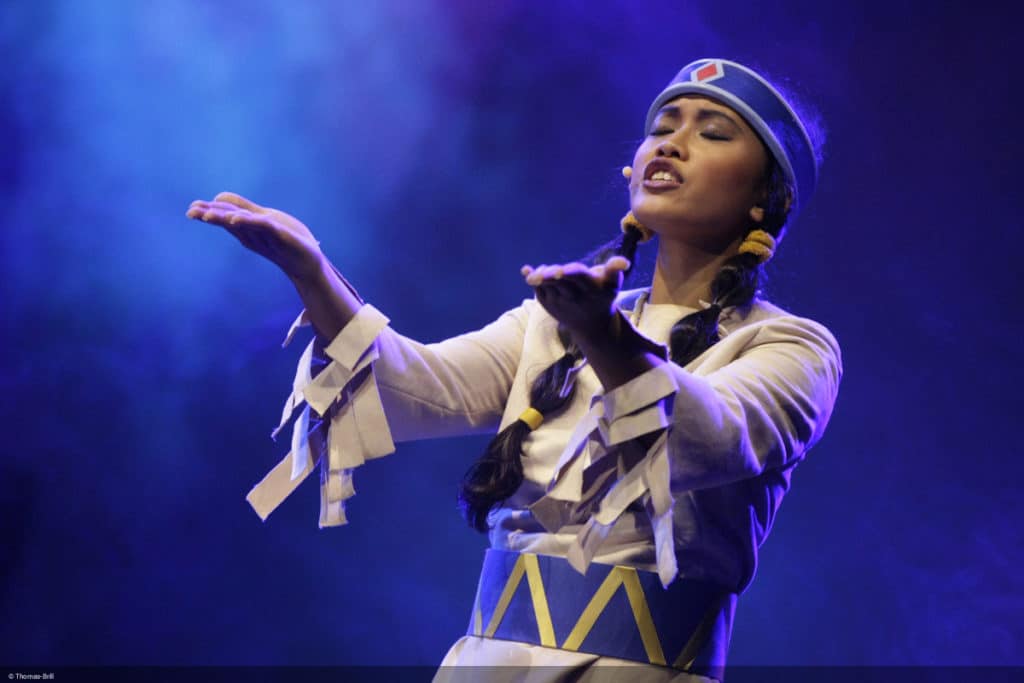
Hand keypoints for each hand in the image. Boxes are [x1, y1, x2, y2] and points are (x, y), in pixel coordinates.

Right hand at [186, 192, 324, 280]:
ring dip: (225, 218)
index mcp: (246, 229)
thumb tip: (218, 197)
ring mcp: (266, 236)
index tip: (191, 208)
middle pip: (229, 221)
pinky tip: (237, 219)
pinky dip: (249, 222)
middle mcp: (252, 234)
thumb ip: (244, 209)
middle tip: (191, 213)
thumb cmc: (286, 239)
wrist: (308, 262)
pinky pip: (263, 227)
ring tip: (209, 215)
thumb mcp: (263, 219)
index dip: (209, 211)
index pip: (225, 216)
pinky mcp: (281, 237)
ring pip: (242, 224)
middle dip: (211, 216)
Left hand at [521, 256, 629, 339]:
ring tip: (535, 273)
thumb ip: (615, 269)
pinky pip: (538, 291)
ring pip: (547, 287)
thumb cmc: (603, 296)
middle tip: (540, 272)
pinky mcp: (549, 306)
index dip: (568, 273)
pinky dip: (533, 280)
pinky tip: (527, 271)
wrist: (593, 325)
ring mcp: (560, 303)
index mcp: (591, 288)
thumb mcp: (613, 284)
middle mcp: (574, 297)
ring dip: (540, 277)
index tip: (559, 271)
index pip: (578, 278)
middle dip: (549, 276)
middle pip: (560, 283)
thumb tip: (624, 262)